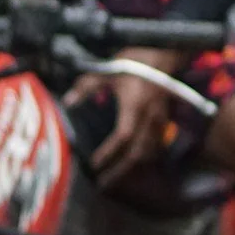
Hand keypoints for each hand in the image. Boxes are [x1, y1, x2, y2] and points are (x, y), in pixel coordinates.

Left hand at [73, 49, 187, 185]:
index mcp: (135, 107)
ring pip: (150, 150)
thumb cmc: (137, 60)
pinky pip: (157, 142)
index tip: (95, 165)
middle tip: (105, 184)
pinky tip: (136, 161)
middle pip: (138, 152)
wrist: (167, 51)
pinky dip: (146, 155)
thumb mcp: (107, 71)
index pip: (122, 137)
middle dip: (121, 171)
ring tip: (118, 177)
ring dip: (133, 166)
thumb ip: (86, 87)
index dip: (109, 153)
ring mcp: (160, 117)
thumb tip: (68, 101)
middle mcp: (150, 116)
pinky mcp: (165, 116)